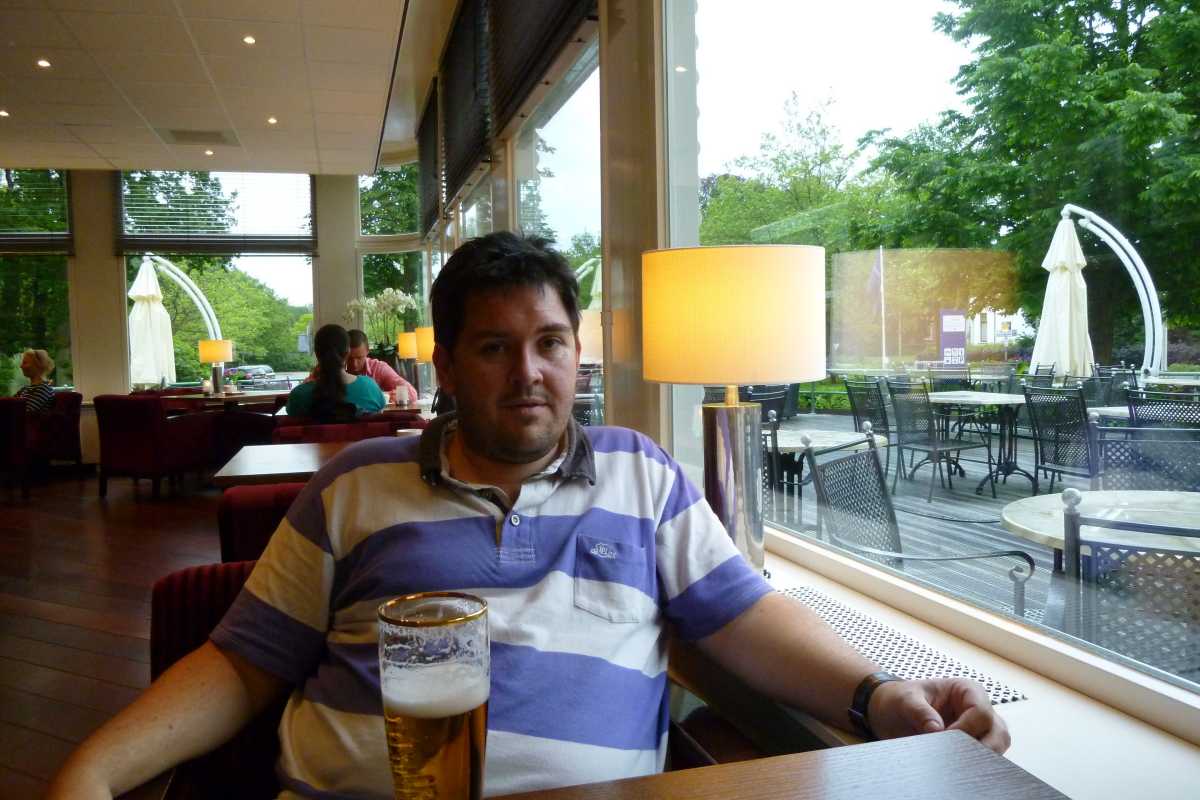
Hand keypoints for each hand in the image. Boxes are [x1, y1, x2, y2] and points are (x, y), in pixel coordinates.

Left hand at [868, 678, 1009, 753]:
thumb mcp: (905, 700)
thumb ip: (920, 712)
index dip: (966, 729)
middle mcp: (979, 708)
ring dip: (980, 758)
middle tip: (953, 758)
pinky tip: (957, 769)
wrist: (891, 711)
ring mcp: (981, 729)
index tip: (943, 739)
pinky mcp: (975, 746)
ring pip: (997, 747)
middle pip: (998, 732)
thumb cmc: (900, 699)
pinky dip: (976, 765)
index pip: (981, 712)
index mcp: (966, 690)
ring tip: (954, 764)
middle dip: (979, 748)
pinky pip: (987, 759)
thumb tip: (937, 730)